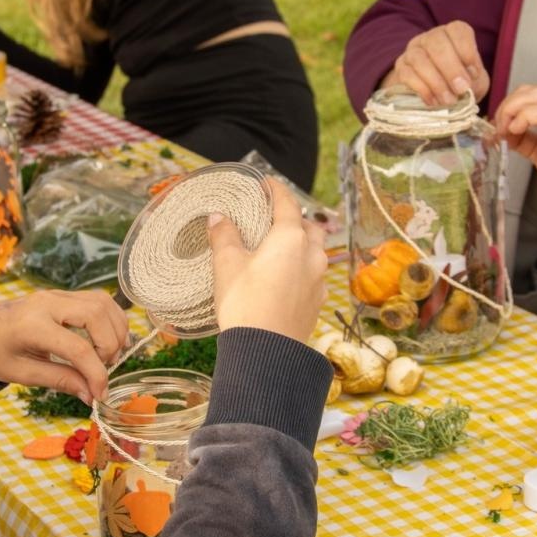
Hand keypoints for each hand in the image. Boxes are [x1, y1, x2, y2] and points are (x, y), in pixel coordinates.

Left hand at [0, 291, 130, 403]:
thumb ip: (59, 380)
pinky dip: (110, 319)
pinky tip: (106, 340)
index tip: (99, 394)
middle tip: (105, 367)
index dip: (96, 374)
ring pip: (102, 302)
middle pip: (96, 314)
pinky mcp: (62, 294)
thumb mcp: (22, 373)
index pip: (77, 348)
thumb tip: (91, 394)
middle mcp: (47, 303)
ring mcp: (56, 294)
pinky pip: (97, 300)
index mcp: (31, 326)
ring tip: (108, 355)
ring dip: (114, 329)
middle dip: (110, 345)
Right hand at [208, 180, 327, 341]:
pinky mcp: (317, 302)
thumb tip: (217, 217)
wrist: (266, 352)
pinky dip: (302, 268)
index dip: (276, 190)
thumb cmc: (245, 303)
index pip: (287, 203)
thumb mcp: (227, 265)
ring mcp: (319, 280)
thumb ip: (224, 236)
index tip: (266, 183)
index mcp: (291, 238)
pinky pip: (314, 275)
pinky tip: (286, 278)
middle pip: (308, 227)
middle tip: (272, 219)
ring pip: (315, 252)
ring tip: (279, 249)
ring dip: (301, 245)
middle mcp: (312, 255)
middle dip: (294, 219)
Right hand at [382, 21, 490, 105]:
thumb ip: (474, 80)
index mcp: (452, 34)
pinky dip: (422, 89)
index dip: (467, 50)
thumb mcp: (475, 81)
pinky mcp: (401, 69)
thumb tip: (465, 83)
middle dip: (451, 68)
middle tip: (461, 89)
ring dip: (436, 81)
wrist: (440, 99)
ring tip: (448, 100)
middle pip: (436, 43)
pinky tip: (433, 101)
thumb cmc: (460, 84)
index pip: (457, 30)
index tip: (474, 73)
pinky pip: (407, 75)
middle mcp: (430, 38)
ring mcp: (412, 51)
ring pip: (419, 58)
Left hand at [491, 85, 536, 213]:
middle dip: (507, 107)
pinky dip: (524, 118)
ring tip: (507, 132)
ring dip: (511, 111)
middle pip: (529, 91)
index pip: (531, 92)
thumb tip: (502, 131)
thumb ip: (524, 138)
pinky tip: (517, 131)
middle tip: (499, 128)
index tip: (499, 126)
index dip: (510, 105)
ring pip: (534, 96)